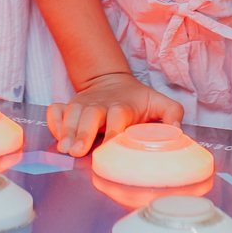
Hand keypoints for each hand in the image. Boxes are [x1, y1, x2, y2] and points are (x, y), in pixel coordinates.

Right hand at [46, 73, 183, 157]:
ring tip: (64, 148)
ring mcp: (83, 104)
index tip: (109, 145)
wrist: (112, 80)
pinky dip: (54, 121)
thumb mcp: (160, 103)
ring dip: (67, 130)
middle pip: (90, 115)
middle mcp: (100, 105)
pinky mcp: (70, 105)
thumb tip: (178, 132)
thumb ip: (173, 115)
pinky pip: (57, 111)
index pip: (118, 116)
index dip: (113, 131)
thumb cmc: (137, 99)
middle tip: (77, 151)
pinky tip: (55, 134)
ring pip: (72, 114)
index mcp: (123, 106)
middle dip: (83, 132)